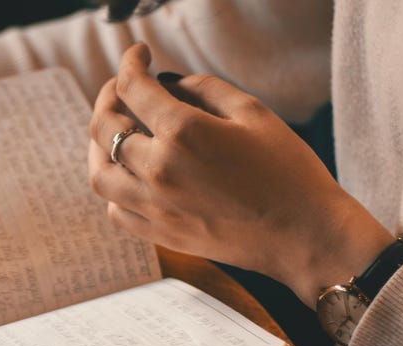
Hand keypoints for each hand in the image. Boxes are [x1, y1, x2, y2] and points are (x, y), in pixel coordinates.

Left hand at [88, 43, 393, 306]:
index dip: (131, 62)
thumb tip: (167, 84)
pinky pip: (115, 211)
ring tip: (114, 132)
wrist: (304, 235)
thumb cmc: (288, 170)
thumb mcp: (252, 112)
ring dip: (98, 145)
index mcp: (182, 133)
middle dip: (108, 97)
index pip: (134, 87)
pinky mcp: (160, 235)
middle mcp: (158, 170)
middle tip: (122, 87)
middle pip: (104, 125)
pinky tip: (129, 176)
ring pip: (99, 173)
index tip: (139, 55)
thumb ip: (202, 88)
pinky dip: (113, 188)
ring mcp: (155, 207)